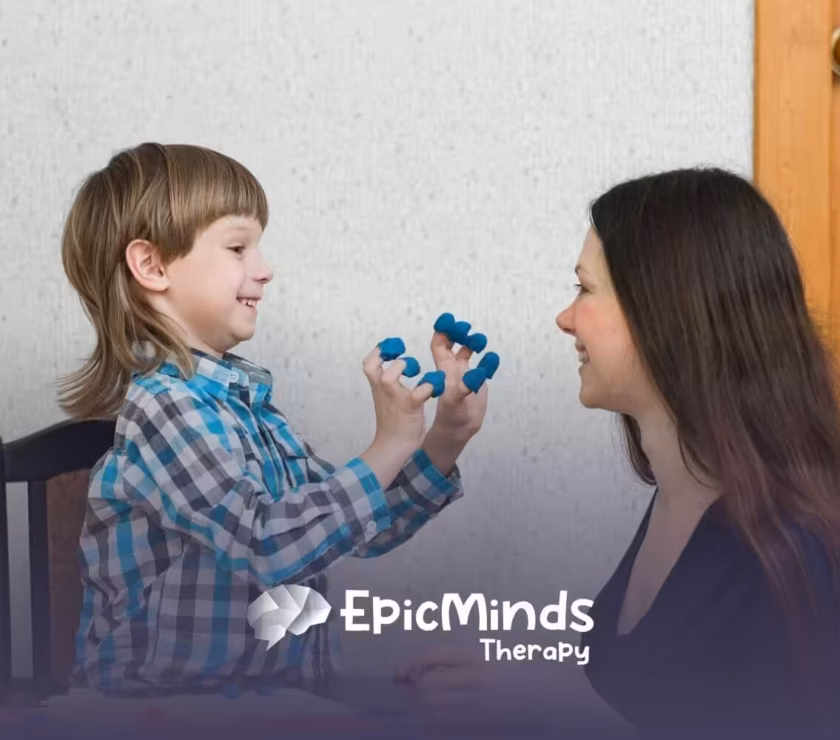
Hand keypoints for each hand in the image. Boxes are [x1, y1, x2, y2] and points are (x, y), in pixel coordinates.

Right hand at [360, 343, 434, 486]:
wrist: (393, 446)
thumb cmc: (392, 423)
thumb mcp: (386, 399)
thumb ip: (389, 386)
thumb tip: (395, 374)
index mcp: (378, 387)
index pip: (369, 363)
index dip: (378, 352)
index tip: (392, 349)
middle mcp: (383, 390)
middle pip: (371, 365)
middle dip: (386, 354)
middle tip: (401, 354)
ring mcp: (395, 398)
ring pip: (390, 376)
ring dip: (405, 366)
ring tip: (415, 371)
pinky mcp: (411, 406)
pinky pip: (420, 391)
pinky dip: (430, 384)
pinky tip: (435, 384)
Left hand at [395, 645, 540, 729]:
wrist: (552, 698)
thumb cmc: (521, 671)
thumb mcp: (489, 654)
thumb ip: (455, 658)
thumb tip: (416, 666)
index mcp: (478, 656)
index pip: (432, 654)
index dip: (413, 662)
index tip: (408, 668)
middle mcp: (476, 681)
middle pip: (427, 684)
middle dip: (416, 685)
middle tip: (417, 685)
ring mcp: (479, 706)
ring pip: (433, 708)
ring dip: (423, 704)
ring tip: (430, 699)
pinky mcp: (480, 725)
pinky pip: (444, 725)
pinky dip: (435, 720)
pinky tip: (441, 714)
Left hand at [428, 330, 488, 443]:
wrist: (459, 429)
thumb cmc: (451, 416)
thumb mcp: (454, 402)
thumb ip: (464, 388)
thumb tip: (474, 374)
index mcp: (443, 369)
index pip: (439, 345)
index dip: (442, 331)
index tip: (450, 320)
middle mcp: (453, 368)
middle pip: (452, 343)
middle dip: (458, 333)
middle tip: (467, 329)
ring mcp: (465, 374)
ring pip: (466, 352)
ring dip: (472, 343)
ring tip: (481, 341)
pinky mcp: (476, 381)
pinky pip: (482, 366)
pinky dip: (487, 361)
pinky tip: (492, 358)